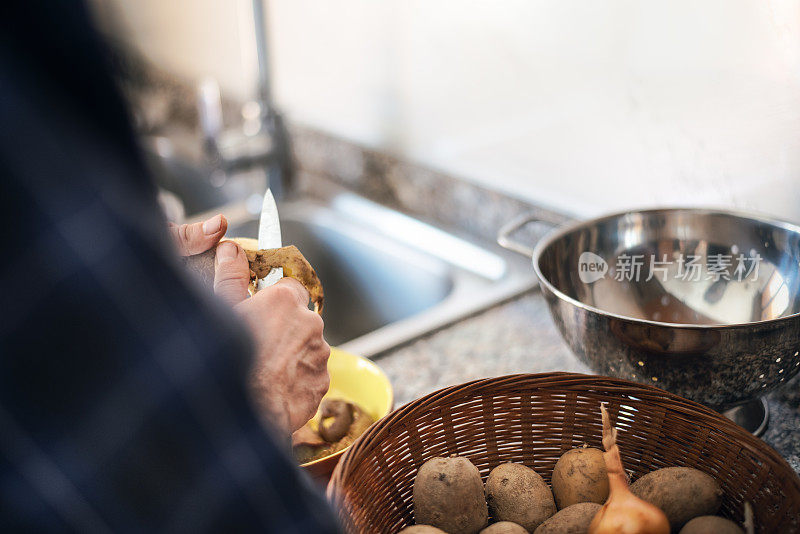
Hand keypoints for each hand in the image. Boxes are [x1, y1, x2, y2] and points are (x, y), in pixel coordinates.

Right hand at [171, 214, 329, 433]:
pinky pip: (311, 376)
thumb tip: (231, 248)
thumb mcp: (223, 312)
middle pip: (301, 319)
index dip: (276, 298)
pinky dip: (297, 380)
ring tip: (264, 371)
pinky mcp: (323, 383)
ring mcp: (319, 354)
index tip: (264, 309)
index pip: (291, 286)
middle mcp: (309, 323)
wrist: (245, 412)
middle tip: (258, 344)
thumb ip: (231, 276)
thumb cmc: (228, 361)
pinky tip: (274, 388)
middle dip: (284, 329)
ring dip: (291, 355)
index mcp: (285, 300)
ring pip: (307, 348)